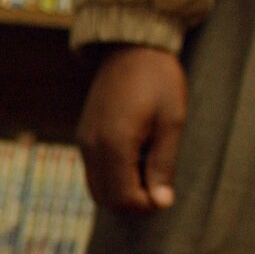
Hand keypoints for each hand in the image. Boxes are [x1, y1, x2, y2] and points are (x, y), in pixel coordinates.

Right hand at [76, 45, 187, 212]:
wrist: (132, 47)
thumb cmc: (159, 81)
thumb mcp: (171, 122)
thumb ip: (163, 165)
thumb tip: (160, 203)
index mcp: (115, 145)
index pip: (124, 198)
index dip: (146, 205)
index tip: (166, 195)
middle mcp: (92, 147)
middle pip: (106, 199)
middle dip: (132, 203)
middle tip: (158, 188)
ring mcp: (83, 142)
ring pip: (97, 188)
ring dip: (121, 191)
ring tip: (148, 171)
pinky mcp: (83, 136)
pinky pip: (93, 171)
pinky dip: (112, 177)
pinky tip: (134, 158)